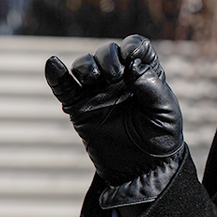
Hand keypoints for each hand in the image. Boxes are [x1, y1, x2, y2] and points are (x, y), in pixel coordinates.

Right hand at [45, 35, 182, 185]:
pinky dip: (56, 75)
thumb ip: (150, 85)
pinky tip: (53, 64)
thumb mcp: (164, 110)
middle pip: (107, 52)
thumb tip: (133, 64)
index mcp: (143, 74)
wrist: (142, 170)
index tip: (133, 56)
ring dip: (86, 65)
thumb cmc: (160, 137)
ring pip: (84, 66)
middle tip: (115, 75)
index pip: (135, 47)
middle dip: (108, 57)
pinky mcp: (80, 108)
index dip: (132, 45)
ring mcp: (97, 92)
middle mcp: (119, 79)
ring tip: (94, 78)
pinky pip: (64, 87)